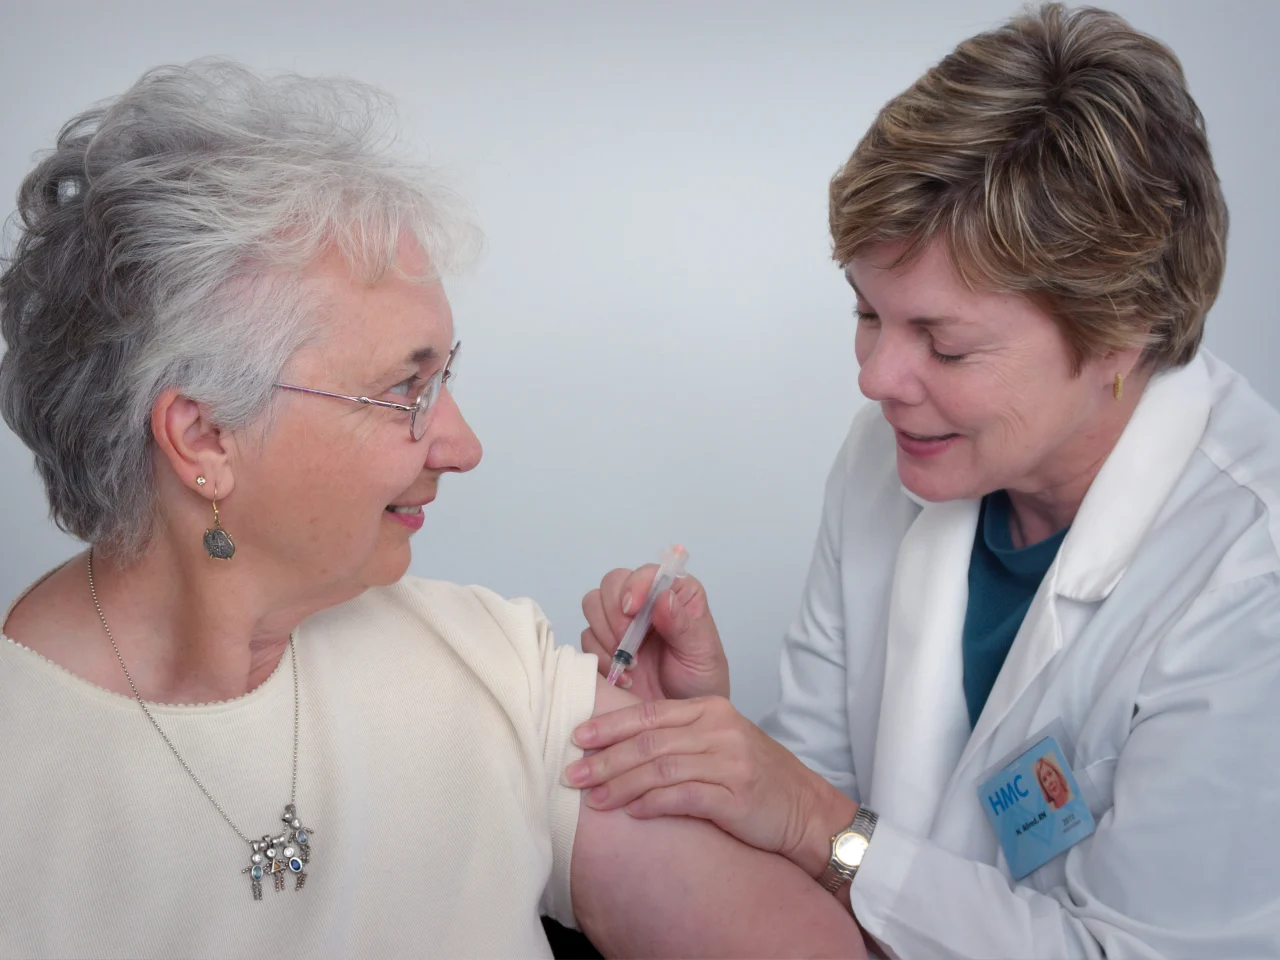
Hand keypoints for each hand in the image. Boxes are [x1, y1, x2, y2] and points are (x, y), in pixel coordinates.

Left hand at [565, 697, 856, 876]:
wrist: (806, 811)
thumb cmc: (756, 778)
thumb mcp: (718, 743)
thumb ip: (676, 738)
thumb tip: (618, 746)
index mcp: (711, 709)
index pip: (649, 713)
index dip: (610, 725)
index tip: (577, 736)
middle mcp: (719, 729)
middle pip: (649, 741)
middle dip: (605, 758)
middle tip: (572, 772)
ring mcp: (730, 762)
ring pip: (660, 768)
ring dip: (621, 785)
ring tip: (593, 799)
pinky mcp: (736, 796)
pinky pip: (683, 797)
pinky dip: (652, 804)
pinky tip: (631, 813)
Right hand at [581, 565, 728, 700]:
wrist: (682, 721)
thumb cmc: (701, 681)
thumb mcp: (702, 653)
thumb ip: (683, 625)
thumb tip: (664, 597)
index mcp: (676, 593)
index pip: (648, 573)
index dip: (636, 585)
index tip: (633, 609)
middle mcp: (647, 602)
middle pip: (612, 583)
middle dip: (615, 612)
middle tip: (627, 643)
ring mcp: (622, 622)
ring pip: (593, 604)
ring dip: (605, 634)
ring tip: (630, 664)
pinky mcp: (604, 644)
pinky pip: (587, 637)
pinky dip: (600, 657)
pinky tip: (623, 677)